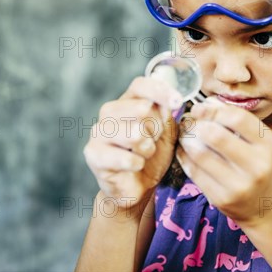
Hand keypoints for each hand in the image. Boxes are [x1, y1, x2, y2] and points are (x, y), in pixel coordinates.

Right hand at [83, 76, 182, 213]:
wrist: (136, 187)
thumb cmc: (151, 157)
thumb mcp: (166, 133)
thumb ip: (166, 115)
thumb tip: (168, 101)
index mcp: (127, 101)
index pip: (141, 85)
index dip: (160, 91)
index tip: (178, 102)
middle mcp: (109, 112)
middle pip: (141, 109)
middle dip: (156, 129)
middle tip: (153, 141)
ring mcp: (98, 132)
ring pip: (135, 133)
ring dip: (148, 149)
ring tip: (144, 155)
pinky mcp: (93, 154)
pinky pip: (127, 157)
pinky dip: (138, 164)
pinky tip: (135, 167)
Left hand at [175, 97, 271, 226]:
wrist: (265, 207)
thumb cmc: (258, 166)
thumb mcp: (258, 143)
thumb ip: (236, 122)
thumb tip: (207, 103)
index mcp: (268, 145)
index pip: (237, 118)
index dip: (213, 110)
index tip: (199, 108)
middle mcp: (257, 165)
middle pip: (216, 135)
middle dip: (196, 124)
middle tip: (188, 121)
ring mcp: (239, 185)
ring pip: (201, 154)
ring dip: (187, 140)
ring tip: (184, 134)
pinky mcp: (221, 198)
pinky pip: (194, 172)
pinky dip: (184, 156)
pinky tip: (184, 150)